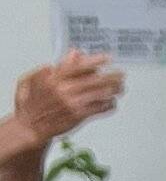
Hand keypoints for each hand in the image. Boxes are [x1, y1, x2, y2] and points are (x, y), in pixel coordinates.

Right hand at [5, 51, 120, 164]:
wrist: (29, 127)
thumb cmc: (31, 103)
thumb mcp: (33, 79)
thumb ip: (56, 67)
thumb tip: (75, 53)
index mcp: (53, 79)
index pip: (78, 66)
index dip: (95, 61)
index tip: (108, 58)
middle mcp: (64, 90)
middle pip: (95, 80)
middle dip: (112, 76)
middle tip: (121, 74)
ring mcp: (72, 104)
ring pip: (101, 93)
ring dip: (114, 89)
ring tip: (120, 87)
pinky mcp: (78, 116)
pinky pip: (100, 108)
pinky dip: (109, 104)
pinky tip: (112, 102)